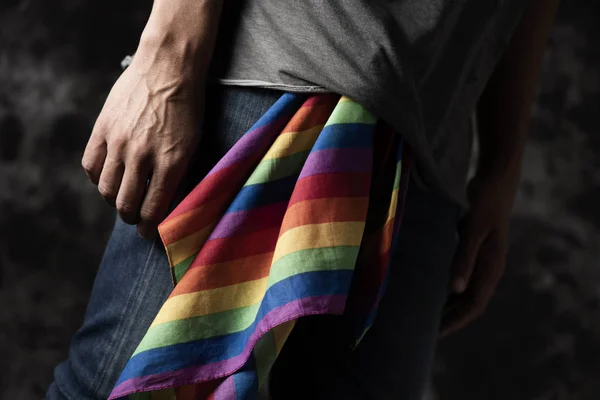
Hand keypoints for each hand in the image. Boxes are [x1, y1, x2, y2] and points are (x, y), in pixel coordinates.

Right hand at [81, 54, 202, 238]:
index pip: (153, 209)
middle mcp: (142, 155)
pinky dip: (97, 178)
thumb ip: (181, 174)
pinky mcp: (102, 128)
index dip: (149, 228)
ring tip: (122, 199)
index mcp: (171, 162)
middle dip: (131, 218)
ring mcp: (119, 141)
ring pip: (105, 189)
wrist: (169, 67)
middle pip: (126, 205)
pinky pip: (90, 165)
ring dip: (114, 201)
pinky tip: (108, 177)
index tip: (149, 234)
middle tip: (136, 218)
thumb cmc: (188, 107)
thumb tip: (171, 203)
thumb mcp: (195, 144)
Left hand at [440, 172, 517, 336]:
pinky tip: (430, 286)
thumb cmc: (485, 204)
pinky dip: (446, 285)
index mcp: (492, 267)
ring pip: (464, 290)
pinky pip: (459, 275)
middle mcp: (488, 268)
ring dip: (448, 303)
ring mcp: (481, 260)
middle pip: (468, 302)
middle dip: (450, 317)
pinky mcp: (472, 251)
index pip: (474, 304)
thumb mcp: (473, 230)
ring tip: (425, 313)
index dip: (456, 321)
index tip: (437, 334)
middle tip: (425, 329)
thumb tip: (456, 290)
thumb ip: (464, 259)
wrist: (496, 181)